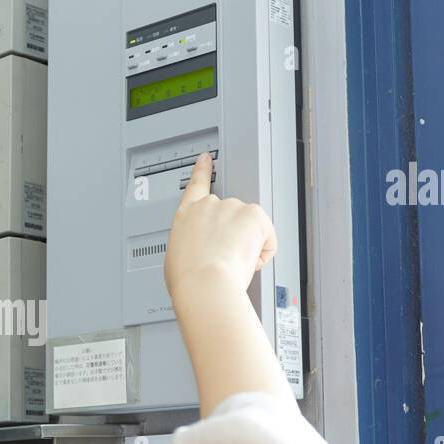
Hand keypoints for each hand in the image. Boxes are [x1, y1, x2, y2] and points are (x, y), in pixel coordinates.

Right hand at [164, 152, 275, 304]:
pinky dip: (263, 253)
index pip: (196, 185)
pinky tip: (246, 261)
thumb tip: (200, 253)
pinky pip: (267, 238)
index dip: (202, 170)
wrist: (203, 285)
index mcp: (186, 216)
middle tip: (226, 258)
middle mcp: (208, 206)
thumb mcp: (177, 258)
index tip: (206, 159)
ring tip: (231, 264)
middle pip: (230, 214)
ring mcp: (232, 207)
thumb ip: (190, 245)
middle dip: (234, 234)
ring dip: (247, 246)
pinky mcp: (254, 215)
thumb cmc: (188, 280)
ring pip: (250, 229)